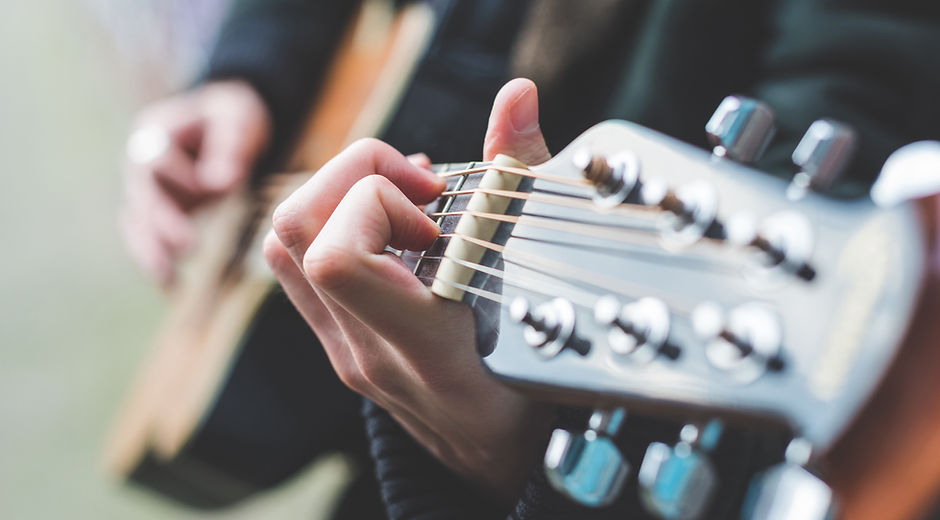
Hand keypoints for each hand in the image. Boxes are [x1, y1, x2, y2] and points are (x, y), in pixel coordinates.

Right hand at [120, 80, 270, 285]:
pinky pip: (151, 240)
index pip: (157, 159)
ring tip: (168, 280)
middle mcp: (141, 164)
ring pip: (139, 225)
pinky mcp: (159, 216)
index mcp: (156, 133)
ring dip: (151, 252)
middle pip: (142, 196)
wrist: (227, 127)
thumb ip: (230, 146)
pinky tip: (173, 287)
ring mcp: (148, 193)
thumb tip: (220, 183)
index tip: (212, 189)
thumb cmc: (233, 118)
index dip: (181, 176)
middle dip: (161, 223)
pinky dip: (159, 263)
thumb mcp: (237, 121)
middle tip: (186, 246)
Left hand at [264, 78, 553, 500]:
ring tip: (404, 201)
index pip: (338, 257)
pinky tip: (393, 226)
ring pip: (282, 246)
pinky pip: (299, 266)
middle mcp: (367, 351)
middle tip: (419, 188)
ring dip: (336, 195)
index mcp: (423, 346)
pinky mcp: (338, 344)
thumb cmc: (541, 383)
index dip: (378, 201)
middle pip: (293, 233)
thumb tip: (516, 96)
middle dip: (353, 175)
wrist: (506, 462)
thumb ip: (521, 182)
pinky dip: (334, 221)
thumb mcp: (544, 287)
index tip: (438, 208)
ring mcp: (344, 351)